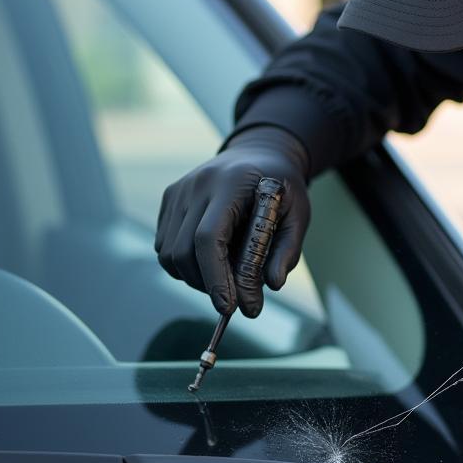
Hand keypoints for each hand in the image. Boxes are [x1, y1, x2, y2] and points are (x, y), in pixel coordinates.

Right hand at [154, 125, 310, 317]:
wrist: (259, 155)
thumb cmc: (281, 188)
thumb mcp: (298, 215)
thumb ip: (286, 250)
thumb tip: (272, 285)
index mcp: (231, 184)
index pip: (209, 238)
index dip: (215, 277)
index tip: (229, 307)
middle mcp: (197, 184)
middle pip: (183, 251)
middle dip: (207, 285)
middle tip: (234, 299)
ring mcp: (179, 191)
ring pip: (169, 254)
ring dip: (194, 277)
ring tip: (225, 276)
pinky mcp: (169, 199)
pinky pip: (165, 246)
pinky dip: (184, 264)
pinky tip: (211, 260)